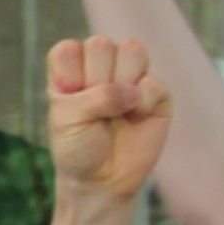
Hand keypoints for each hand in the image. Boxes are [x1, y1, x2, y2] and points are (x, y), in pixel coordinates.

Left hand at [46, 33, 168, 207]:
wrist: (101, 180)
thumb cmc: (77, 147)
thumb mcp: (67, 120)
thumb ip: (95, 97)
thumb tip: (132, 92)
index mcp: (71, 68)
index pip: (69, 48)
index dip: (69, 76)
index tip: (68, 102)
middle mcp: (101, 66)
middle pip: (101, 44)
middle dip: (95, 80)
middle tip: (94, 109)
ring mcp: (130, 77)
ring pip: (132, 50)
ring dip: (121, 84)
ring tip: (116, 110)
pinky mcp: (156, 94)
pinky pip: (154, 81)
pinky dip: (143, 101)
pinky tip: (135, 117)